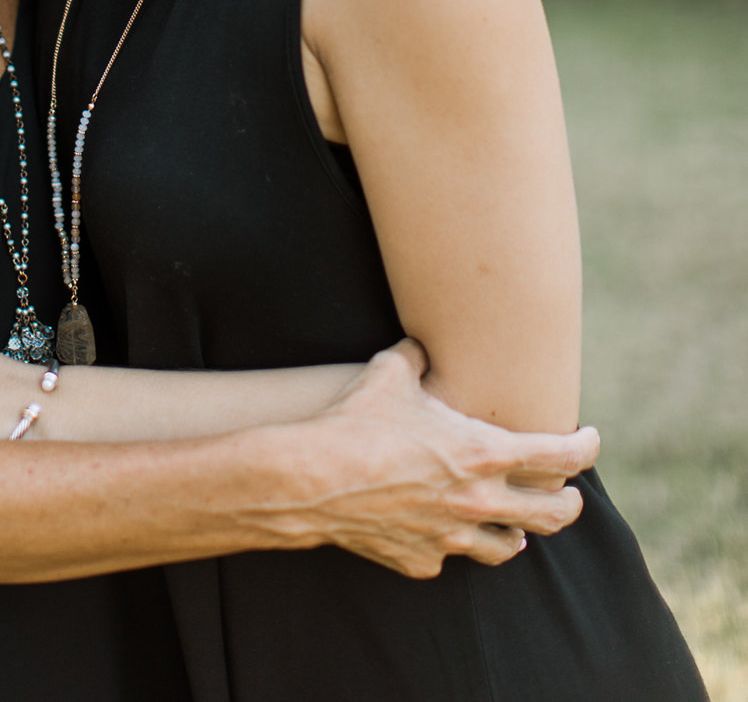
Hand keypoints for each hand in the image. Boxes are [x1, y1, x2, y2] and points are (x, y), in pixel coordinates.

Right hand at [279, 341, 593, 575]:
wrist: (312, 479)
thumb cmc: (355, 423)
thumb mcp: (387, 376)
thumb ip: (413, 358)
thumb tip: (418, 344)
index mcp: (484, 454)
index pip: (562, 457)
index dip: (586, 447)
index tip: (590, 440)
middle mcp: (480, 501)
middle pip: (553, 516)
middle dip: (569, 506)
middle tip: (569, 497)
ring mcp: (453, 537)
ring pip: (507, 546)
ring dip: (515, 533)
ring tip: (514, 528)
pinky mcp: (421, 559)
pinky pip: (446, 556)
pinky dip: (447, 544)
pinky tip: (438, 534)